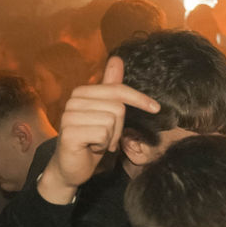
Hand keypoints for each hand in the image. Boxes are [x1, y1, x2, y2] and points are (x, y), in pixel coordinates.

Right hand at [37, 55, 163, 205]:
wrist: (70, 168)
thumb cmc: (90, 141)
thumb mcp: (105, 113)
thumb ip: (111, 88)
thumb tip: (117, 59)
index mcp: (82, 93)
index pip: (117, 89)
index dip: (139, 99)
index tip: (156, 108)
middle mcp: (73, 101)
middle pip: (117, 107)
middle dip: (118, 128)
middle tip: (107, 139)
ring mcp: (69, 116)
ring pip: (111, 122)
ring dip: (110, 138)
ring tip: (97, 143)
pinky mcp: (69, 133)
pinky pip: (102, 135)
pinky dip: (102, 146)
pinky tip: (90, 148)